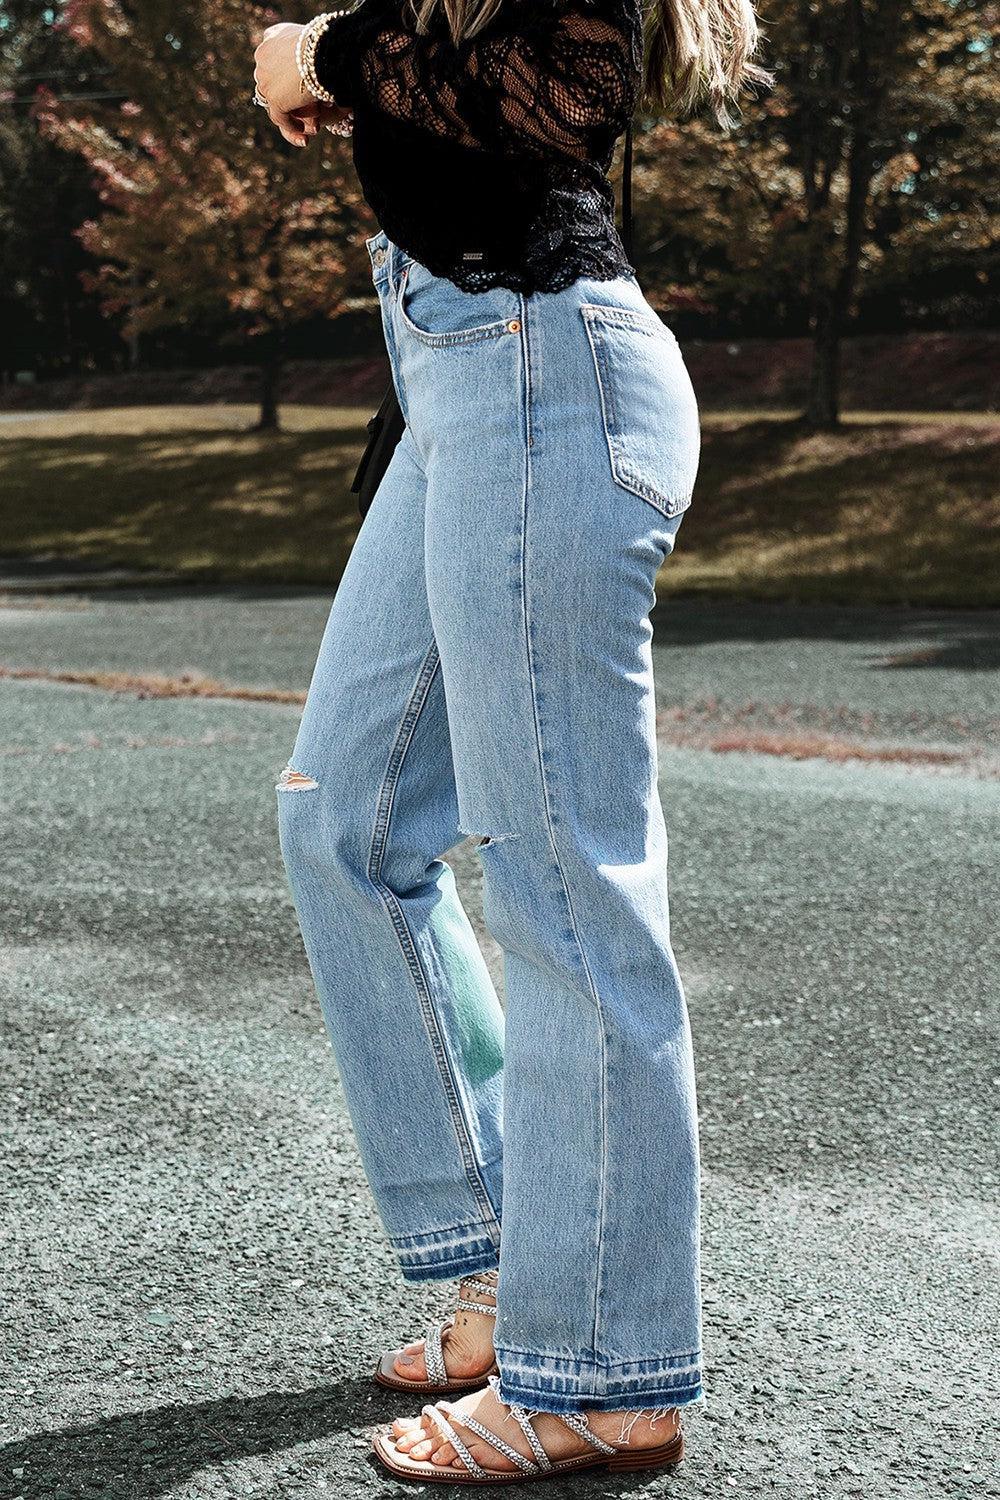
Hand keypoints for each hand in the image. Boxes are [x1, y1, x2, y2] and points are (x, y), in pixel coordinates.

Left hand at [254, 21, 345, 146]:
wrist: (332, 51)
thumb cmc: (334, 47)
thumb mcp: (319, 47)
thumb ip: (310, 58)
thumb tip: (314, 75)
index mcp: (274, 35)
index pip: (272, 59)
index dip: (286, 78)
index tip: (301, 90)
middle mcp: (264, 53)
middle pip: (273, 83)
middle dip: (290, 100)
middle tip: (313, 114)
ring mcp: (265, 76)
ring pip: (275, 101)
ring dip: (294, 115)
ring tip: (314, 127)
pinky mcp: (273, 97)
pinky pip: (279, 118)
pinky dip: (292, 128)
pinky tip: (305, 137)